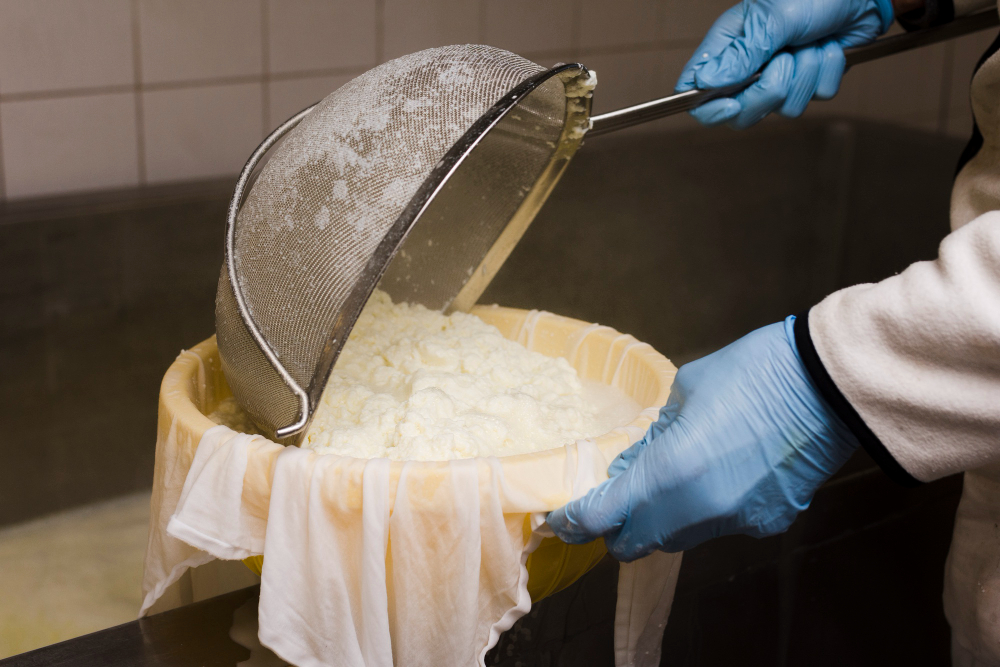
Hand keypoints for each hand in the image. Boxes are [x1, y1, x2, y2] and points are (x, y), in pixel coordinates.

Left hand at [547, 317, 858, 559]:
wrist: (832, 383)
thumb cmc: (754, 372)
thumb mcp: (685, 393)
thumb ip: (652, 440)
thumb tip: (629, 468)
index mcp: (671, 471)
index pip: (603, 517)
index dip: (575, 521)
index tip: (563, 518)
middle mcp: (699, 509)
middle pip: (637, 542)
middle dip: (618, 525)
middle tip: (615, 496)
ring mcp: (736, 521)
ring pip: (678, 538)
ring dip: (661, 519)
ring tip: (669, 478)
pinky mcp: (767, 522)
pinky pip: (718, 527)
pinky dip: (705, 510)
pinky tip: (719, 474)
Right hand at [677, 0, 893, 127]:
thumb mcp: (773, 19)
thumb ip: (742, 53)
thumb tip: (706, 82)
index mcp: (727, 46)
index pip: (696, 90)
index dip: (708, 107)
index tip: (731, 105)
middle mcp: (747, 67)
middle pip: (740, 112)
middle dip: (770, 90)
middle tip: (787, 59)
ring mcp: (777, 78)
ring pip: (783, 108)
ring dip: (805, 74)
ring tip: (812, 43)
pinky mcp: (806, 83)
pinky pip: (814, 99)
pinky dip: (826, 74)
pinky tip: (828, 49)